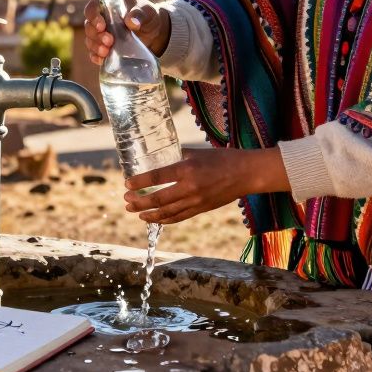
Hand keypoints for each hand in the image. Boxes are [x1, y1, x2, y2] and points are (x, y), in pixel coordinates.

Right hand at [82, 0, 169, 64]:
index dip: (93, 16)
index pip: (92, 8)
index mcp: (109, 7)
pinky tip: (102, 60)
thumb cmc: (149, 16)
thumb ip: (139, 14)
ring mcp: (103, 36)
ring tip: (106, 52)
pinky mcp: (106, 49)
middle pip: (89, 27)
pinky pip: (95, 54)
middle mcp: (102, 21)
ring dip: (95, 47)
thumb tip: (131, 22)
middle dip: (96, 36)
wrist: (156, 32)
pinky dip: (96, 57)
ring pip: (90, 41)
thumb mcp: (148, 11)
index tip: (101, 26)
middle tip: (109, 41)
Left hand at [123, 147, 290, 223]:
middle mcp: (189, 187)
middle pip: (157, 199)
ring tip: (136, 213)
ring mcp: (196, 201)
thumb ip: (179, 155)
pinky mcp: (201, 209)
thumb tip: (161, 156)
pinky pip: (179, 217)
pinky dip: (165, 220)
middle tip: (126, 201)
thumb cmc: (222, 159)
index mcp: (187, 169)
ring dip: (148, 214)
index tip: (126, 183)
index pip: (156, 177)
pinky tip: (155, 219)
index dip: (139, 182)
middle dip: (139, 201)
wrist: (246, 174)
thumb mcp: (198, 152)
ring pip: (166, 212)